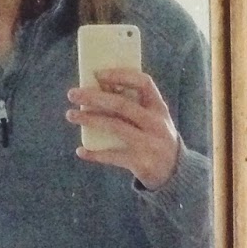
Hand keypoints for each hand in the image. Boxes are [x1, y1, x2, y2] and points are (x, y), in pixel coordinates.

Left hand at [67, 67, 180, 188]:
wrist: (175, 173)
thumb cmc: (156, 138)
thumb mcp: (154, 119)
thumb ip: (135, 105)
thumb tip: (100, 88)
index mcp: (159, 108)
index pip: (143, 83)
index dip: (120, 75)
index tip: (98, 74)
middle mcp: (156, 124)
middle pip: (121, 104)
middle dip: (94, 97)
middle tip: (72, 94)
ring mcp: (149, 144)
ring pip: (115, 127)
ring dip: (89, 119)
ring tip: (71, 115)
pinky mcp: (141, 163)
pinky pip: (113, 156)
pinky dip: (95, 154)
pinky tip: (81, 151)